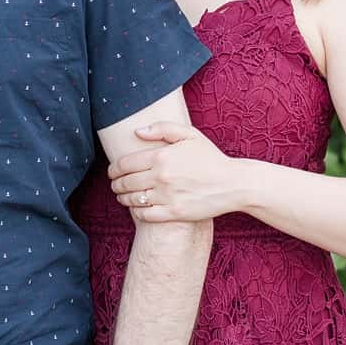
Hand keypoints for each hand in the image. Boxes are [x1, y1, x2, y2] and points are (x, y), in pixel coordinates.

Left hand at [108, 121, 242, 222]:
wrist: (233, 184)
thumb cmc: (210, 158)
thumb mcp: (189, 134)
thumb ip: (162, 128)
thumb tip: (137, 132)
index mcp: (161, 156)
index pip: (124, 164)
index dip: (113, 169)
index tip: (112, 172)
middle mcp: (161, 177)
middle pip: (125, 183)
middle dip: (115, 185)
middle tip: (115, 185)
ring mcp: (167, 196)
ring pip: (133, 200)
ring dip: (123, 199)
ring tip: (123, 197)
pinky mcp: (174, 213)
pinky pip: (146, 215)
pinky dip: (138, 212)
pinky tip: (138, 209)